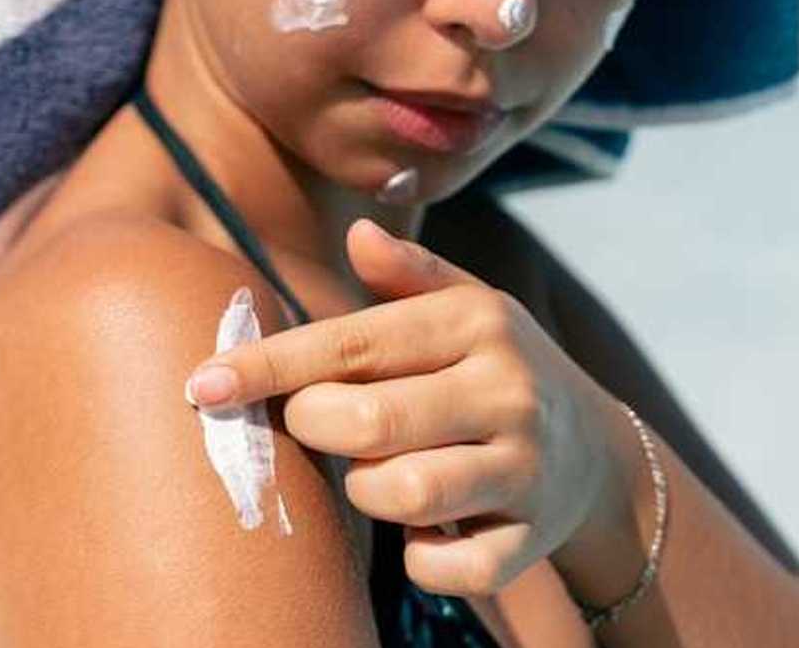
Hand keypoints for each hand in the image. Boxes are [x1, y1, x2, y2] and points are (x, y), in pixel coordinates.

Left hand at [185, 217, 635, 596]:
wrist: (597, 453)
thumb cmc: (499, 369)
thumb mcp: (469, 307)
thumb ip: (410, 272)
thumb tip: (358, 231)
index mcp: (476, 323)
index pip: (352, 342)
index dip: (270, 365)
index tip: (201, 384)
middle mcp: (506, 392)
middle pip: (368, 421)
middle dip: (315, 427)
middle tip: (318, 422)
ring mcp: (524, 469)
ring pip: (401, 493)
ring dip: (366, 490)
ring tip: (381, 470)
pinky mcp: (531, 539)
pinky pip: (448, 567)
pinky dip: (419, 557)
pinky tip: (424, 529)